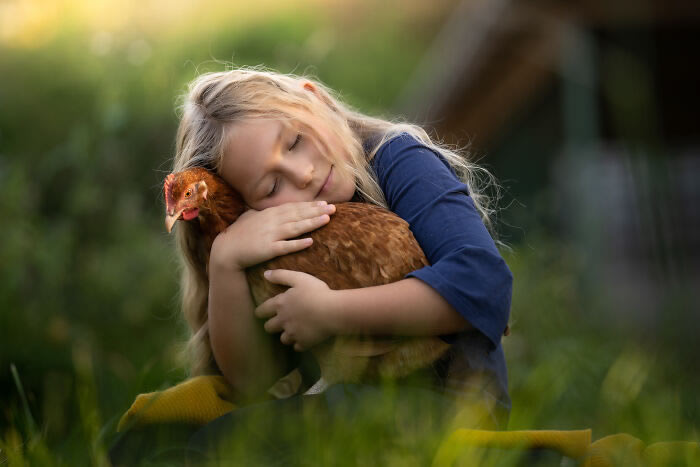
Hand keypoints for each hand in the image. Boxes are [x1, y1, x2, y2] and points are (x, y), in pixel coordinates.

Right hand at [210, 201, 335, 270]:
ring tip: (327, 219)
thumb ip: (265, 213)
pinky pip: (286, 246)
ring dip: (312, 223)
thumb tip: (275, 209)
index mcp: (269, 213)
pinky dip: (298, 244)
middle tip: (333, 208)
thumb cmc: (238, 234)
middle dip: (317, 211)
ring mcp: (271, 235)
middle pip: (298, 215)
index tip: (324, 203)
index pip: (294, 207)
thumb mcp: (252, 218)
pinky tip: (310, 242)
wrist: (226, 250)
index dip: (310, 205)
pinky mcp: (268, 249)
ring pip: (295, 228)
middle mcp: (272, 222)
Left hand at [254, 269, 336, 351]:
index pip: (262, 311)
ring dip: (286, 335)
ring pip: (283, 339)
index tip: (260, 313)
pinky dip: (299, 343)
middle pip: (269, 328)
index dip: (260, 312)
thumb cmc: (316, 292)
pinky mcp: (304, 343)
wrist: (332, 311)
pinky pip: (297, 347)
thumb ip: (281, 275)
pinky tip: (304, 338)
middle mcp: (283, 321)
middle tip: (277, 323)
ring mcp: (293, 334)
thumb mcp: (299, 278)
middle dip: (271, 325)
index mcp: (280, 305)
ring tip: (293, 331)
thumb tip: (265, 274)